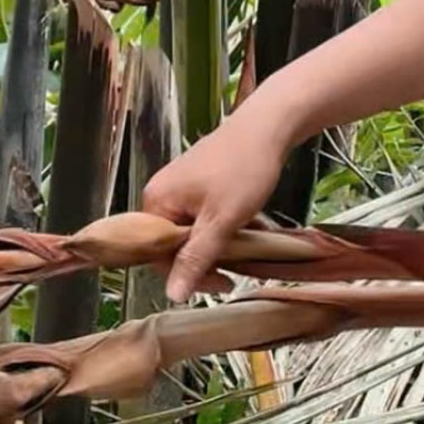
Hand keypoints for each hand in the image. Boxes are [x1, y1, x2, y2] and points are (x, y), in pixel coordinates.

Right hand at [139, 101, 293, 298]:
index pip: (157, 253)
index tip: (224, 281)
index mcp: (156, 201)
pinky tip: (247, 226)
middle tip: (238, 267)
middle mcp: (160, 193)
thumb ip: (195, 258)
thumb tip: (172, 296)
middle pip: (174, 243)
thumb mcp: (221, 221)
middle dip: (206, 258)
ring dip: (219, 243)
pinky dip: (222, 226)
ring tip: (247, 245)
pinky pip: (202, 215)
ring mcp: (179, 186)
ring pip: (192, 230)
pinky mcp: (197, 181)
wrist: (267, 128)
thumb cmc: (243, 172)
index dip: (186, 273)